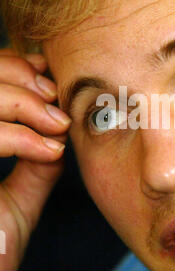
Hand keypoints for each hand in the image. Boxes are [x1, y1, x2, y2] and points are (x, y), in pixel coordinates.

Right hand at [0, 49, 70, 270]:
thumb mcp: (16, 202)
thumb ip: (36, 167)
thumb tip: (61, 134)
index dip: (15, 68)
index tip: (53, 83)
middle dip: (20, 78)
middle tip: (56, 100)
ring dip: (23, 103)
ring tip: (58, 124)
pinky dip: (17, 137)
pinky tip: (49, 151)